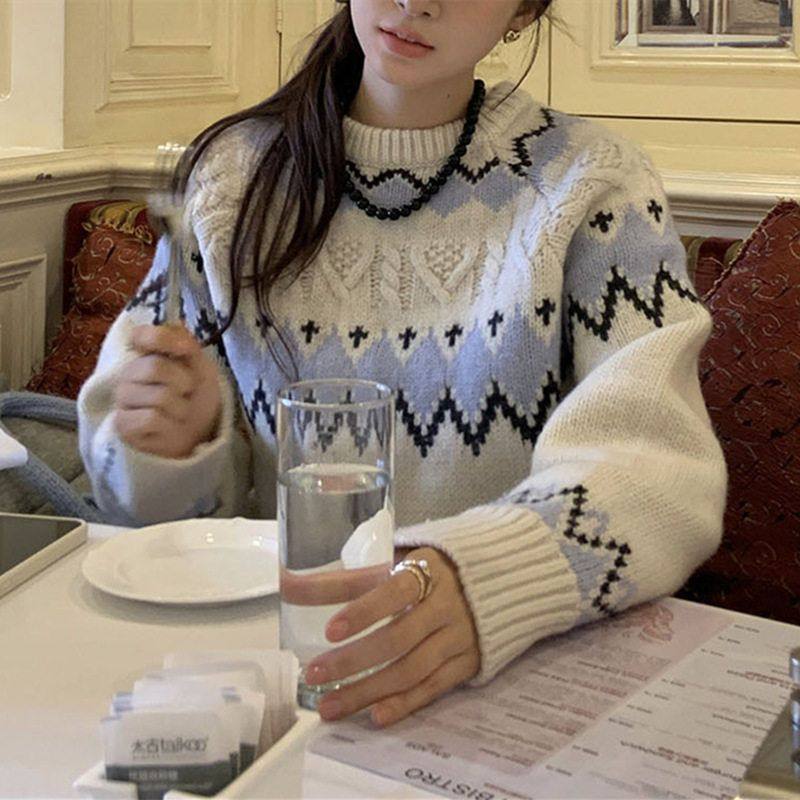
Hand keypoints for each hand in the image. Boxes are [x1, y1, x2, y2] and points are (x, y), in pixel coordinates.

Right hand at [113, 324, 221, 458]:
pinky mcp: (123, 424)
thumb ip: (186, 343)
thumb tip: (174, 327)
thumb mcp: (201, 365)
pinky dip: (170, 424)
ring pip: (158, 396)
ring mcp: (122, 399)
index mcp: (145, 354)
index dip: (165, 339)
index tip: (187, 351)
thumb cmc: (197, 397)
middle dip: (184, 382)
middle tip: (187, 392)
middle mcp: (128, 373)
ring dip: (181, 407)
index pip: (141, 335)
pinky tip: (169, 427)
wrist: (199, 433)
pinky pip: (151, 418)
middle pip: (155, 367)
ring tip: (179, 412)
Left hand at [302, 547, 479, 726]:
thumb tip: (289, 586)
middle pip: (399, 639)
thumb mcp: (393, 562)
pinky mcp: (466, 663)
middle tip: (315, 674)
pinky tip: (375, 716)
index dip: (364, 611)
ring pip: (411, 670)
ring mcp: (459, 637)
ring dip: (369, 691)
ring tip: (330, 706)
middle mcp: (447, 605)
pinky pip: (433, 688)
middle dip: (354, 660)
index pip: (396, 591)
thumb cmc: (426, 571)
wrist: (491, 580)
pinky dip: (404, 703)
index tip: (330, 630)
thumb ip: (344, 579)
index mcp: (427, 570)